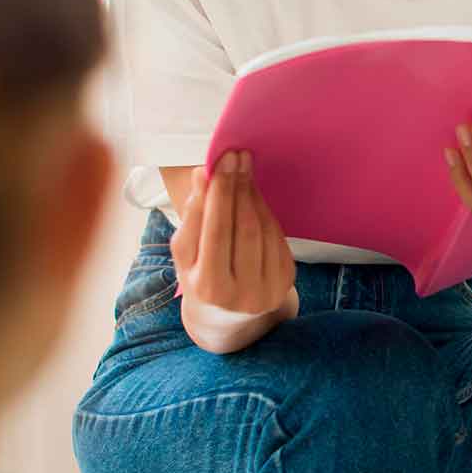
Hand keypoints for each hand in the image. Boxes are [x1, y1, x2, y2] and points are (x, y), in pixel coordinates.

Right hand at [171, 151, 295, 320]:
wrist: (228, 315)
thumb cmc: (200, 275)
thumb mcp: (186, 254)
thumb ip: (191, 217)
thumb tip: (202, 175)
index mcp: (208, 289)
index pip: (214, 232)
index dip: (217, 194)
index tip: (217, 163)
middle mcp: (241, 294)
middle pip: (241, 228)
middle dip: (237, 187)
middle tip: (234, 156)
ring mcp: (268, 289)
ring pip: (261, 229)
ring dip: (252, 193)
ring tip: (243, 168)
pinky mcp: (285, 281)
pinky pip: (276, 236)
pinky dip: (264, 210)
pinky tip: (254, 192)